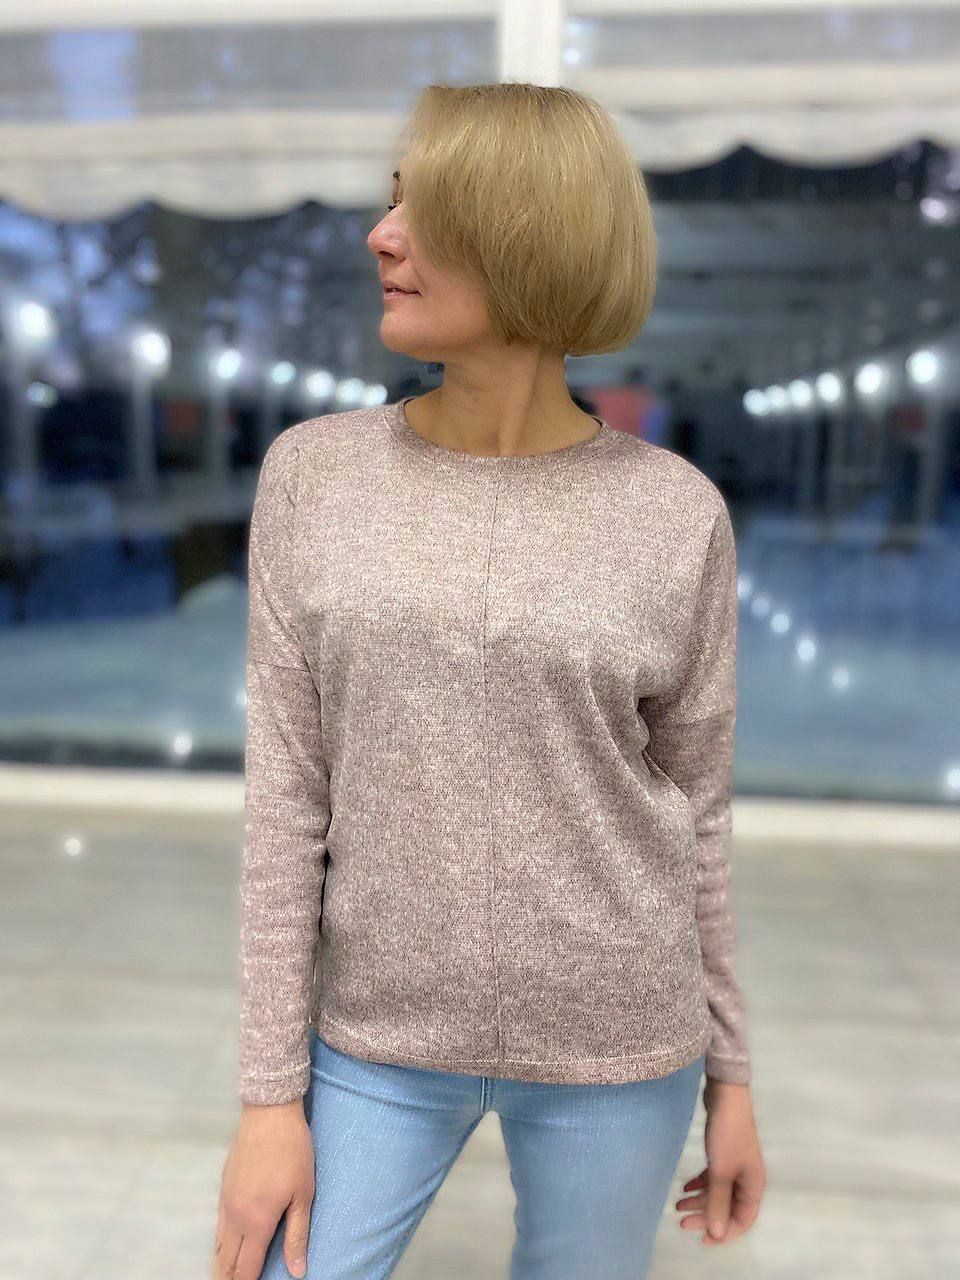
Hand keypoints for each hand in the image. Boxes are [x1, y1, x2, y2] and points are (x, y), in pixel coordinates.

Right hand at [212, 1099, 315, 1279]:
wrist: (269, 1114)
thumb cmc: (293, 1152)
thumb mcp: (303, 1194)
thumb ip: (297, 1235)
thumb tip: (297, 1271)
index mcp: (256, 1222)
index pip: (245, 1269)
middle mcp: (235, 1217)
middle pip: (225, 1262)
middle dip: (227, 1279)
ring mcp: (226, 1202)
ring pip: (218, 1245)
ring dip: (220, 1265)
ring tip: (224, 1277)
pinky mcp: (223, 1188)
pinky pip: (218, 1226)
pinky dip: (220, 1244)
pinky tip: (225, 1247)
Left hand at [675, 1078, 764, 1246]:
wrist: (725, 1095)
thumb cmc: (727, 1135)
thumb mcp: (721, 1172)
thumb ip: (718, 1204)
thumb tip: (717, 1234)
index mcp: (753, 1186)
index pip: (742, 1220)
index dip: (724, 1233)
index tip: (702, 1239)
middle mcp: (747, 1178)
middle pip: (727, 1207)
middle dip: (705, 1217)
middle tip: (681, 1222)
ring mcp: (735, 1164)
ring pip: (718, 1192)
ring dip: (699, 1200)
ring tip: (677, 1204)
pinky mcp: (724, 1152)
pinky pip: (713, 1177)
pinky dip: (700, 1183)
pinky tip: (684, 1186)